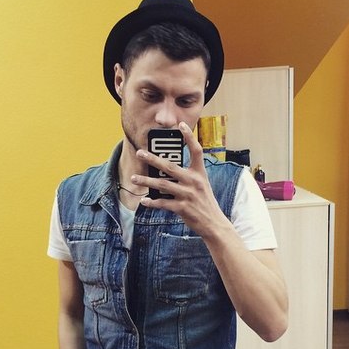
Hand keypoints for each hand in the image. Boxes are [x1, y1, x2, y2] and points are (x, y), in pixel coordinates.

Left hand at [133, 122, 228, 237]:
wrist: (214, 223)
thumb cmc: (204, 203)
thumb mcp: (201, 185)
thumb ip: (187, 177)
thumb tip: (165, 172)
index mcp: (200, 173)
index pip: (196, 150)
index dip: (189, 137)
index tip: (181, 125)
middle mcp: (194, 181)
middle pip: (170, 166)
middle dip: (153, 159)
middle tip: (140, 153)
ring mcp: (188, 194)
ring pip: (162, 184)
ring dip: (146, 181)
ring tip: (134, 178)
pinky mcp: (183, 208)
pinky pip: (163, 203)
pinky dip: (152, 202)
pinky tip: (144, 200)